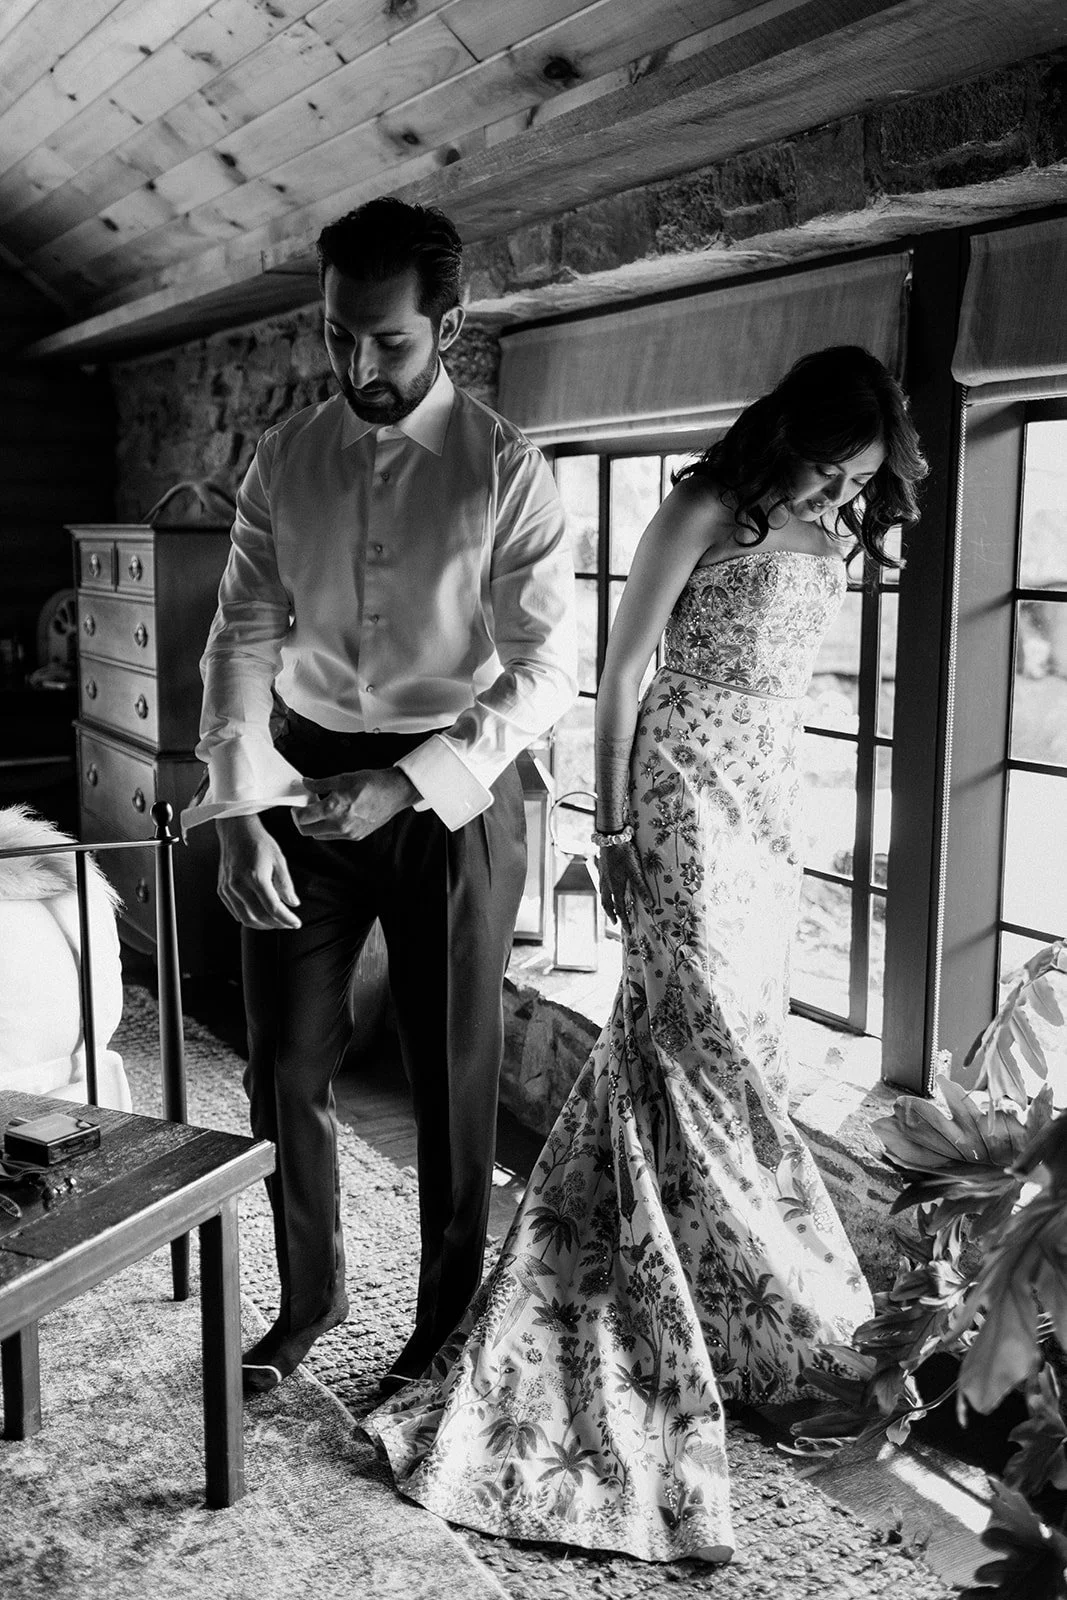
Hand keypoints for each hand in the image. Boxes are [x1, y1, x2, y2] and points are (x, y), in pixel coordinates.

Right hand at [216, 813, 301, 930]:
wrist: (236, 831)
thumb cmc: (259, 843)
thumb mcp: (279, 860)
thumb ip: (286, 884)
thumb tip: (293, 904)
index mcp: (256, 877)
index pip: (273, 908)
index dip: (287, 919)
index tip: (296, 923)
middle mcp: (239, 886)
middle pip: (259, 917)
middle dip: (276, 924)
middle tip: (287, 923)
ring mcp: (228, 889)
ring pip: (245, 918)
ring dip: (262, 925)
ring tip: (275, 922)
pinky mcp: (222, 890)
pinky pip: (235, 912)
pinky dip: (248, 918)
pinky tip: (259, 915)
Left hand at [295, 768, 418, 840]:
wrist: (395, 792)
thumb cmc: (373, 783)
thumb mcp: (343, 778)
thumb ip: (320, 783)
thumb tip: (306, 784)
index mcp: (334, 808)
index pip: (303, 818)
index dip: (296, 811)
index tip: (297, 806)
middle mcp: (340, 824)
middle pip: (307, 831)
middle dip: (301, 821)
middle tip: (305, 810)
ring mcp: (348, 833)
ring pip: (320, 835)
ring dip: (315, 825)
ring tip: (322, 811)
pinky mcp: (356, 836)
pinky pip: (334, 836)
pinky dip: (329, 827)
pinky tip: (336, 815)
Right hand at [597, 835, 651, 934]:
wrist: (611, 839)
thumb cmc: (625, 854)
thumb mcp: (636, 871)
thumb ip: (642, 888)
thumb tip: (650, 904)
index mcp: (616, 887)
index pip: (620, 909)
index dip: (625, 921)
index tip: (628, 931)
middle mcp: (607, 885)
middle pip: (608, 905)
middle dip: (612, 915)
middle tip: (615, 923)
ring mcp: (602, 878)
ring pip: (603, 896)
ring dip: (607, 905)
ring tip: (610, 910)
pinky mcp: (601, 871)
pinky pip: (601, 888)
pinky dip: (604, 894)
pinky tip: (607, 891)